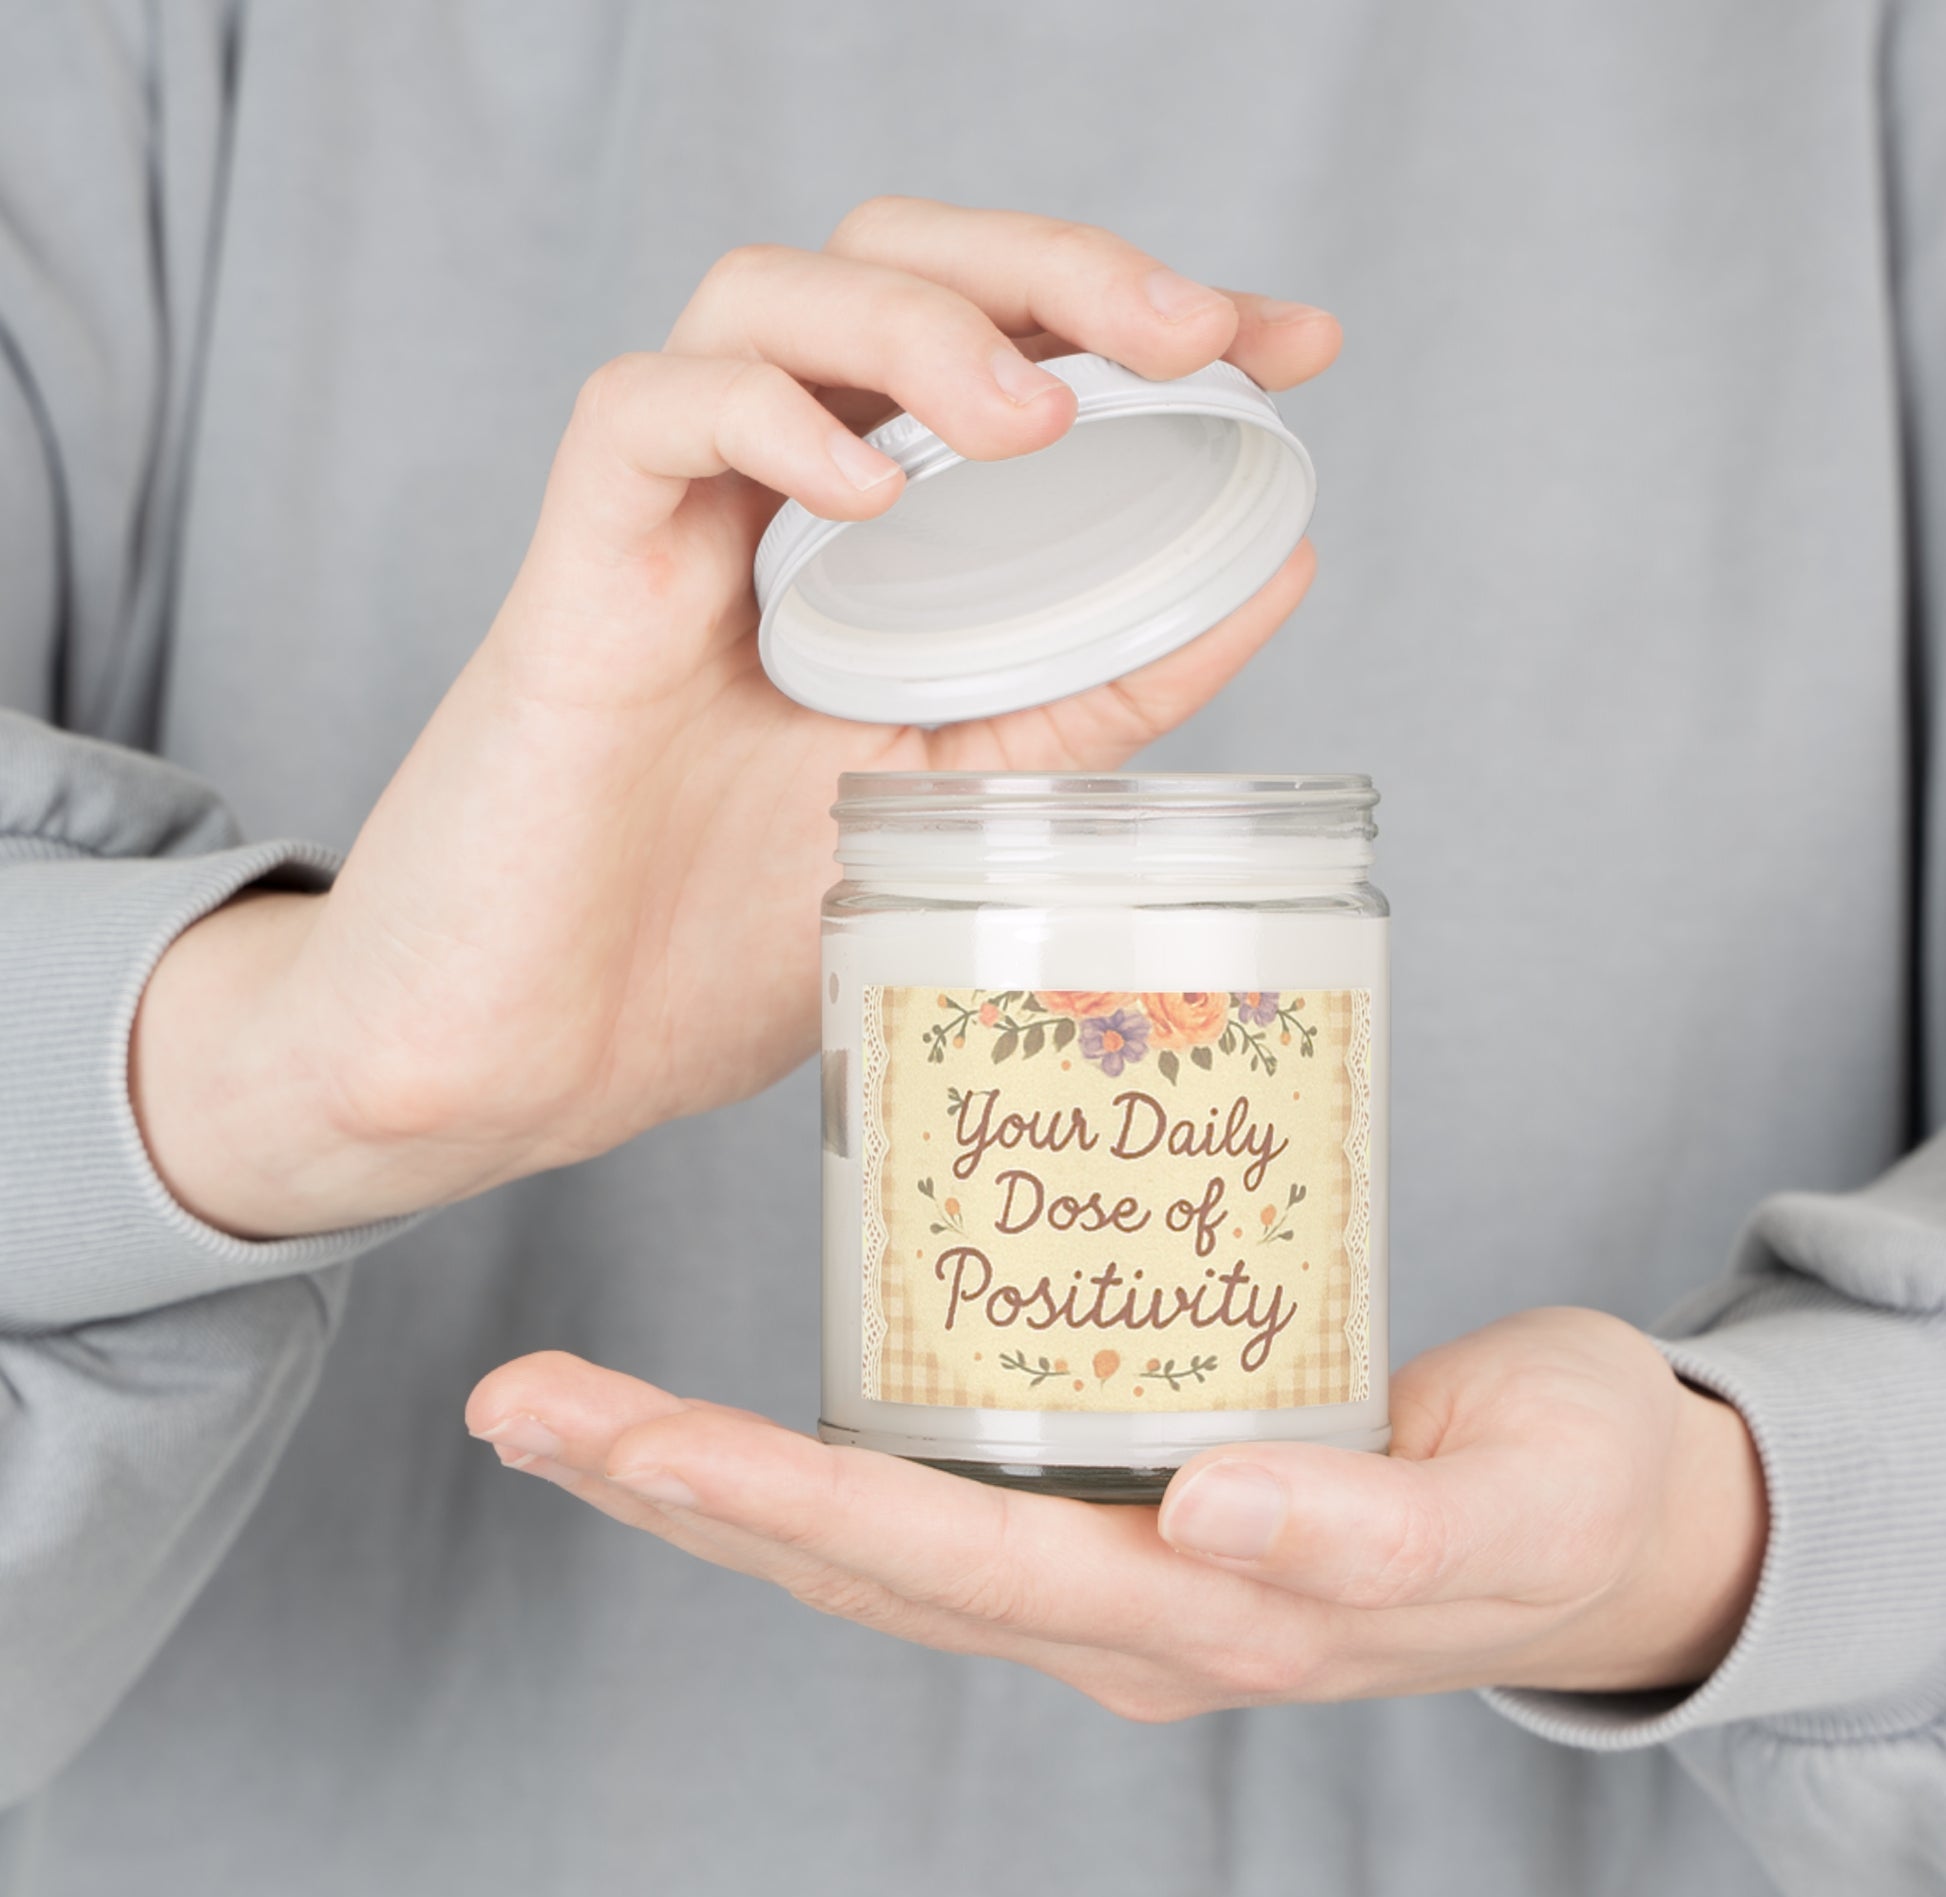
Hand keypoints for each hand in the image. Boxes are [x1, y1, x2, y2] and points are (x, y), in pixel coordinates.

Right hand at [131, 198, 1340, 1237]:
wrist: (534, 1058)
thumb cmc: (714, 942)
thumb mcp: (960, 807)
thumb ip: (1091, 693)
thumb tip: (1272, 577)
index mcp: (874, 549)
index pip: (1007, 352)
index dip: (1147, 313)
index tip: (1294, 342)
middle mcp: (774, 505)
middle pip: (898, 264)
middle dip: (1057, 266)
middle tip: (1190, 331)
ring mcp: (671, 530)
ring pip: (770, 296)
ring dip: (920, 321)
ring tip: (1032, 421)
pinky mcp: (575, 576)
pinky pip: (645, 417)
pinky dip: (762, 417)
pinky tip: (861, 490)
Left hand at [464, 1307, 1767, 1716]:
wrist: (1603, 1525)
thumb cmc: (1562, 1499)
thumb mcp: (1512, 1512)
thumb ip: (1379, 1536)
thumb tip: (1221, 1518)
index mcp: (1193, 1620)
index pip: (945, 1565)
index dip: (789, 1504)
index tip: (644, 1441)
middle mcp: (1113, 1610)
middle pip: (856, 1561)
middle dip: (676, 1488)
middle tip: (519, 1407)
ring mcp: (1101, 1569)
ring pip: (862, 1541)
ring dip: (700, 1485)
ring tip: (557, 1412)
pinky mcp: (1113, 1502)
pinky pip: (925, 1495)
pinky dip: (798, 1462)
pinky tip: (708, 1419)